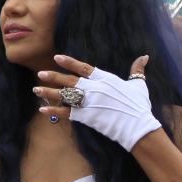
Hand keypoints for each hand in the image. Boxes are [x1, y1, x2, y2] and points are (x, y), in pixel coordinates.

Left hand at [34, 54, 161, 150]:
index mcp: (105, 79)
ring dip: (49, 92)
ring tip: (36, 89)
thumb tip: (145, 56)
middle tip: (40, 73)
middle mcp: (94, 88)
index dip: (70, 62)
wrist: (137, 125)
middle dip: (54, 77)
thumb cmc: (139, 105)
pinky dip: (53, 111)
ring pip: (64, 95)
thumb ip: (137, 70)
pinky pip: (66, 112)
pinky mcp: (85, 116)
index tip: (57, 58)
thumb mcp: (138, 85)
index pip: (83, 68)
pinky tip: (41, 109)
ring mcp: (88, 102)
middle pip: (69, 80)